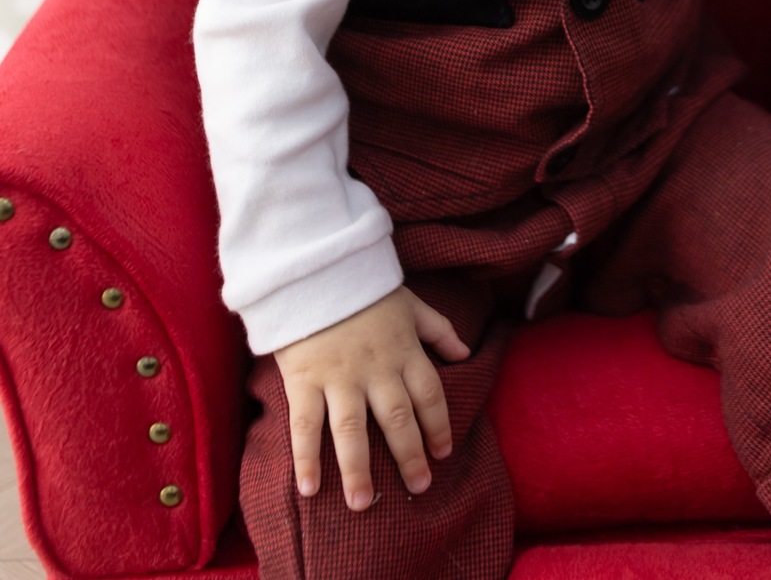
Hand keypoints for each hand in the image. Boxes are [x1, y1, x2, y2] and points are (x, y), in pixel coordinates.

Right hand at [273, 284, 470, 509]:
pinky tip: (309, 489)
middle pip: (398, 419)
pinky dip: (307, 458)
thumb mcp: (409, 302)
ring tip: (363, 504)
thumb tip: (465, 352)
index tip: (443, 453)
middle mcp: (376, 369)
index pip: (430, 394)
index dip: (439, 425)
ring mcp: (339, 376)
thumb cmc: (363, 288)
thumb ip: (438, 329)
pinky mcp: (305, 380)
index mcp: (403, 350)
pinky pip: (306, 426)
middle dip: (410, 456)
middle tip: (419, 487)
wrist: (314, 267)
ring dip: (359, 470)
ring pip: (353, 431)